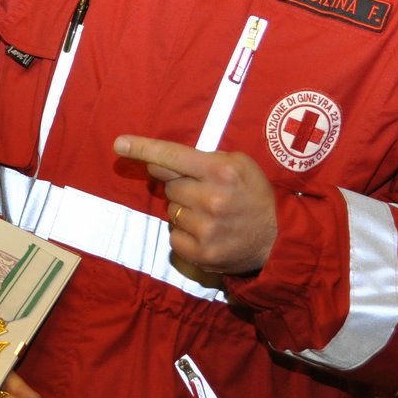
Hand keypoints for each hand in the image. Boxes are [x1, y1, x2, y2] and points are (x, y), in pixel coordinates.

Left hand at [115, 135, 276, 273]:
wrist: (277, 239)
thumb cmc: (254, 195)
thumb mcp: (240, 165)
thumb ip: (204, 159)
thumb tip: (160, 163)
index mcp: (221, 171)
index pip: (173, 156)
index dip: (144, 149)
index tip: (119, 144)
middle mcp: (211, 199)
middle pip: (168, 185)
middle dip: (181, 186)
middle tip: (205, 193)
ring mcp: (204, 228)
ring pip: (170, 210)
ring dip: (184, 210)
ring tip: (211, 215)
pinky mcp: (200, 253)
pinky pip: (173, 236)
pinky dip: (184, 233)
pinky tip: (206, 232)